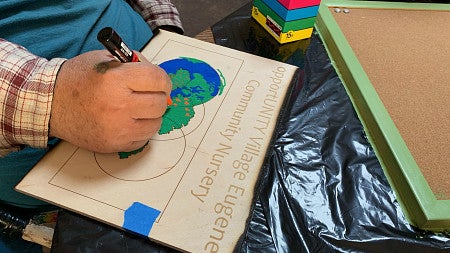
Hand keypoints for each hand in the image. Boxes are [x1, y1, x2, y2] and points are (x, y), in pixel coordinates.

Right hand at [50, 50, 170, 152]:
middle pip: (160, 104)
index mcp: (116, 80)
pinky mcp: (114, 145)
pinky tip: (128, 121)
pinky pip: (143, 139)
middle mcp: (118, 106)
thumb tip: (160, 79)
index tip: (160, 82)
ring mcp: (116, 129)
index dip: (163, 80)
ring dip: (150, 115)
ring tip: (136, 108)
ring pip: (155, 124)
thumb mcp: (105, 59)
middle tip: (148, 94)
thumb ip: (135, 64)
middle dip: (157, 96)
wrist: (50, 104)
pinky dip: (140, 130)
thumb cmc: (77, 80)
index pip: (158, 80)